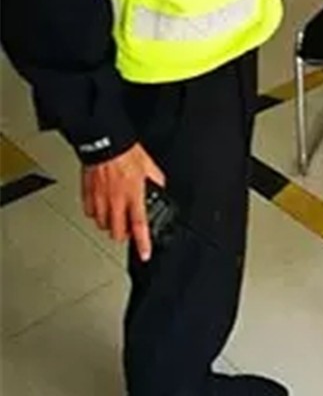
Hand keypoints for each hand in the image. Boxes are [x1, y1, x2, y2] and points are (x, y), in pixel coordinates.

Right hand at [81, 143, 164, 261]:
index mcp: (134, 194)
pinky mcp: (88, 196)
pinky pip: (90, 214)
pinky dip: (96, 214)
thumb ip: (155, 179)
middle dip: (124, 235)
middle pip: (118, 232)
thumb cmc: (125, 151)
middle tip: (128, 228)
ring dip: (110, 224)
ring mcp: (100, 200)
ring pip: (103, 225)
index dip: (143, 243)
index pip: (139, 225)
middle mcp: (116, 201)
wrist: (104, 141)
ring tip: (115, 215)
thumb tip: (160, 186)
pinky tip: (102, 206)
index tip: (144, 254)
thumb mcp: (149, 164)